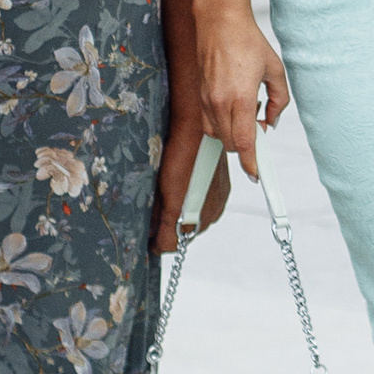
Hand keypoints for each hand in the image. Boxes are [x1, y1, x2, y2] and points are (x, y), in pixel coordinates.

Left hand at [149, 110, 232, 256]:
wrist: (198, 128)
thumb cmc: (179, 155)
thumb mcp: (162, 190)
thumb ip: (158, 217)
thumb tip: (153, 231)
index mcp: (189, 218)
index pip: (173, 244)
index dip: (158, 243)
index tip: (150, 242)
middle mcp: (208, 215)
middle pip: (186, 235)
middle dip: (171, 230)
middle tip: (155, 221)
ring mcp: (218, 203)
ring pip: (197, 222)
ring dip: (183, 218)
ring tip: (168, 203)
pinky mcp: (223, 192)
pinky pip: (208, 208)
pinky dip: (196, 205)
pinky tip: (186, 191)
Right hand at [197, 6, 288, 175]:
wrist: (219, 22)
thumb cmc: (248, 42)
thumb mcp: (275, 70)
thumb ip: (280, 100)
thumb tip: (271, 122)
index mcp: (241, 98)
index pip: (244, 142)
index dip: (251, 163)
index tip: (258, 175)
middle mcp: (219, 103)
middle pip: (231, 144)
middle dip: (247, 145)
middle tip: (261, 125)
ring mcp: (206, 100)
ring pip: (218, 136)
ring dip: (233, 134)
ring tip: (248, 110)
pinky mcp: (199, 96)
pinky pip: (209, 123)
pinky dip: (222, 125)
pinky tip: (233, 107)